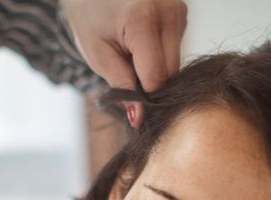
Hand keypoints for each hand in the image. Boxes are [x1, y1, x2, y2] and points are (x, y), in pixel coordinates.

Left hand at [60, 0, 187, 126]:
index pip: (156, 77)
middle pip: (171, 72)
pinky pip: (175, 48)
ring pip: (175, 63)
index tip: (132, 105)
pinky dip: (160, 54)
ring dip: (156, 68)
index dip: (144, 97)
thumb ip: (121, 86)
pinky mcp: (182, 12)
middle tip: (126, 74)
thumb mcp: (97, 55)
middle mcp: (168, 11)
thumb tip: (139, 117)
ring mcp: (179, 9)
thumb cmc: (88, 15)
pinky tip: (141, 44)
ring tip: (131, 54)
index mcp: (143, 19)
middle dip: (150, 82)